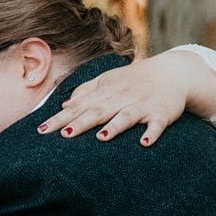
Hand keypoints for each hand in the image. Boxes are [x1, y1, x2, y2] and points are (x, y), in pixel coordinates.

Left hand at [38, 48, 215, 146]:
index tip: (42, 130)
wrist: (173, 73)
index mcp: (106, 90)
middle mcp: (122, 97)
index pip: (79, 106)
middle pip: (98, 110)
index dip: (61, 118)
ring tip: (101, 137)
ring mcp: (142, 104)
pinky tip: (145, 142)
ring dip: (115, 126)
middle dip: (81, 122)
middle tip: (64, 134)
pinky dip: (152, 132)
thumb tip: (64, 105)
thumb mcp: (109, 81)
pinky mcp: (162, 113)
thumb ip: (86, 91)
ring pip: (127, 115)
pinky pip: (158, 124)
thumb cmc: (135, 80)